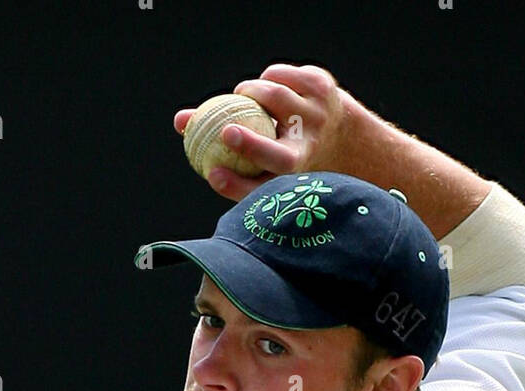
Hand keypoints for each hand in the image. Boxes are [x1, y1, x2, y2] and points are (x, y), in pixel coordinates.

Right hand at [173, 63, 354, 202]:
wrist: (344, 139)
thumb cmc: (285, 157)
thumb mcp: (259, 166)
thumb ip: (219, 148)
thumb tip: (180, 121)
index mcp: (294, 177)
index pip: (266, 182)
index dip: (239, 176)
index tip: (216, 163)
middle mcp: (311, 149)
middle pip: (279, 153)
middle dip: (251, 145)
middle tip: (224, 131)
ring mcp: (319, 116)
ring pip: (273, 96)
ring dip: (250, 93)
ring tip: (244, 101)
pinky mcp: (322, 86)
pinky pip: (278, 74)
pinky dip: (266, 78)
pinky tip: (268, 91)